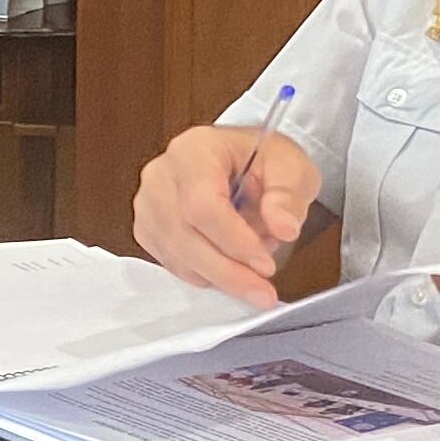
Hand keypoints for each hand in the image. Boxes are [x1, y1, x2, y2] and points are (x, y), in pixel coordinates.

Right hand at [134, 125, 322, 304]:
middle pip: (183, 234)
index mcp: (194, 149)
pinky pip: (172, 263)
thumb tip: (284, 228)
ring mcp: (148, 203)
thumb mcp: (291, 168)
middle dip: (227, 270)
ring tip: (254, 278)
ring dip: (218, 275)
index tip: (265, 264)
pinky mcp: (148, 228)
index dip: (233, 241)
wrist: (241, 161)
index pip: (202, 204)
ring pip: (176, 254)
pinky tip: (230, 270)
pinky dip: (203, 275)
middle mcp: (161, 175)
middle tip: (262, 291)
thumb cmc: (262, 160)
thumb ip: (287, 196)